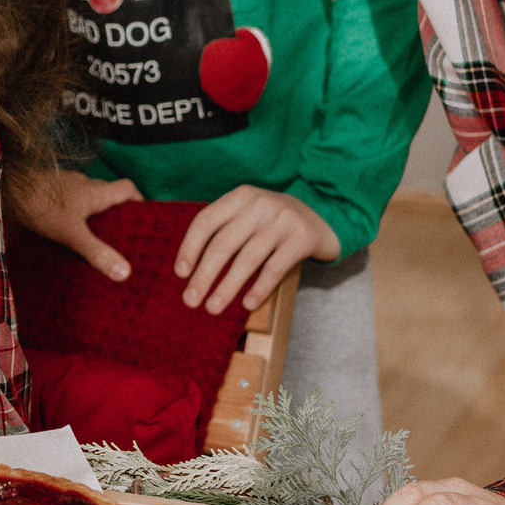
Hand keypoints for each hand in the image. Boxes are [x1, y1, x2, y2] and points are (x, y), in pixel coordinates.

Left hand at [11, 169, 143, 281]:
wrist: (5, 185)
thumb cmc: (39, 203)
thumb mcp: (71, 233)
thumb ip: (97, 252)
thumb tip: (125, 273)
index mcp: (96, 192)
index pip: (128, 189)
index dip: (139, 202)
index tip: (146, 220)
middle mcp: (83, 186)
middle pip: (109, 196)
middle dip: (118, 214)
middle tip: (124, 238)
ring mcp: (65, 189)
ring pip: (88, 201)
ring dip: (94, 216)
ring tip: (98, 241)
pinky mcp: (49, 195)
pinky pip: (70, 205)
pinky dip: (75, 217)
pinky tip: (68, 235)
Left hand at [174, 185, 339, 314]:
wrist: (324, 219)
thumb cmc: (274, 224)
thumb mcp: (249, 216)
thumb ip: (225, 232)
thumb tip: (190, 271)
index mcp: (240, 197)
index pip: (206, 221)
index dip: (190, 248)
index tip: (180, 274)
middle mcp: (260, 204)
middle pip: (223, 243)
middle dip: (204, 275)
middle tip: (190, 300)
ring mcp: (283, 219)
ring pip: (248, 259)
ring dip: (227, 287)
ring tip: (213, 308)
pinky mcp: (303, 237)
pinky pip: (275, 268)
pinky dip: (259, 288)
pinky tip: (247, 304)